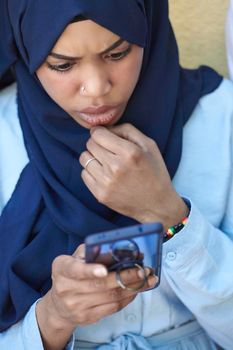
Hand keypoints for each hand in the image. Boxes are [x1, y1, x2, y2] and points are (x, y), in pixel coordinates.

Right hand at [37, 244, 156, 330]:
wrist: (58, 306)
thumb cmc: (71, 274)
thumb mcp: (76, 258)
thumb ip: (94, 252)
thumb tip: (120, 251)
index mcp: (62, 268)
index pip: (76, 270)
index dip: (91, 270)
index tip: (104, 270)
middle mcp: (66, 289)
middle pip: (100, 285)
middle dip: (125, 277)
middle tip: (143, 270)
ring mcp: (76, 306)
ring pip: (111, 297)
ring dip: (133, 287)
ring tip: (147, 279)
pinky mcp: (88, 318)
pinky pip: (113, 307)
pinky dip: (128, 297)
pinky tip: (136, 289)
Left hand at [79, 124, 188, 228]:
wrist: (157, 205)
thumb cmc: (154, 172)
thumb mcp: (149, 145)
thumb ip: (127, 130)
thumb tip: (105, 128)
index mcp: (129, 153)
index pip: (98, 134)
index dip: (100, 132)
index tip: (104, 135)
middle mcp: (115, 167)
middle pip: (90, 144)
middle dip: (97, 143)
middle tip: (108, 150)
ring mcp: (106, 183)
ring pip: (84, 158)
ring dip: (93, 157)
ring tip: (106, 162)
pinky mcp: (100, 195)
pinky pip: (84, 174)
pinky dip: (92, 171)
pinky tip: (104, 174)